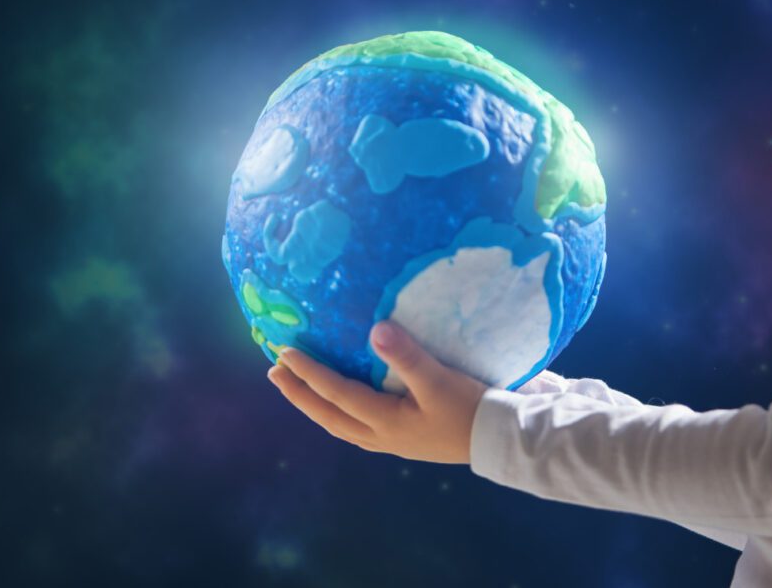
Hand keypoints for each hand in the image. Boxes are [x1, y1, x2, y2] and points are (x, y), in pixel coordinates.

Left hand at [266, 320, 491, 464]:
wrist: (496, 440)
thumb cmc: (469, 408)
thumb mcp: (440, 380)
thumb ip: (407, 355)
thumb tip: (375, 329)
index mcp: (385, 420)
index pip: (336, 394)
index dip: (308, 373)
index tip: (284, 352)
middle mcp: (379, 436)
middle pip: (328, 416)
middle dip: (299, 394)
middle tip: (275, 372)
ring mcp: (389, 442)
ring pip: (339, 425)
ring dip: (314, 405)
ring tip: (296, 387)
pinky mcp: (401, 441)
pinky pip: (354, 428)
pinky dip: (336, 413)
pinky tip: (338, 405)